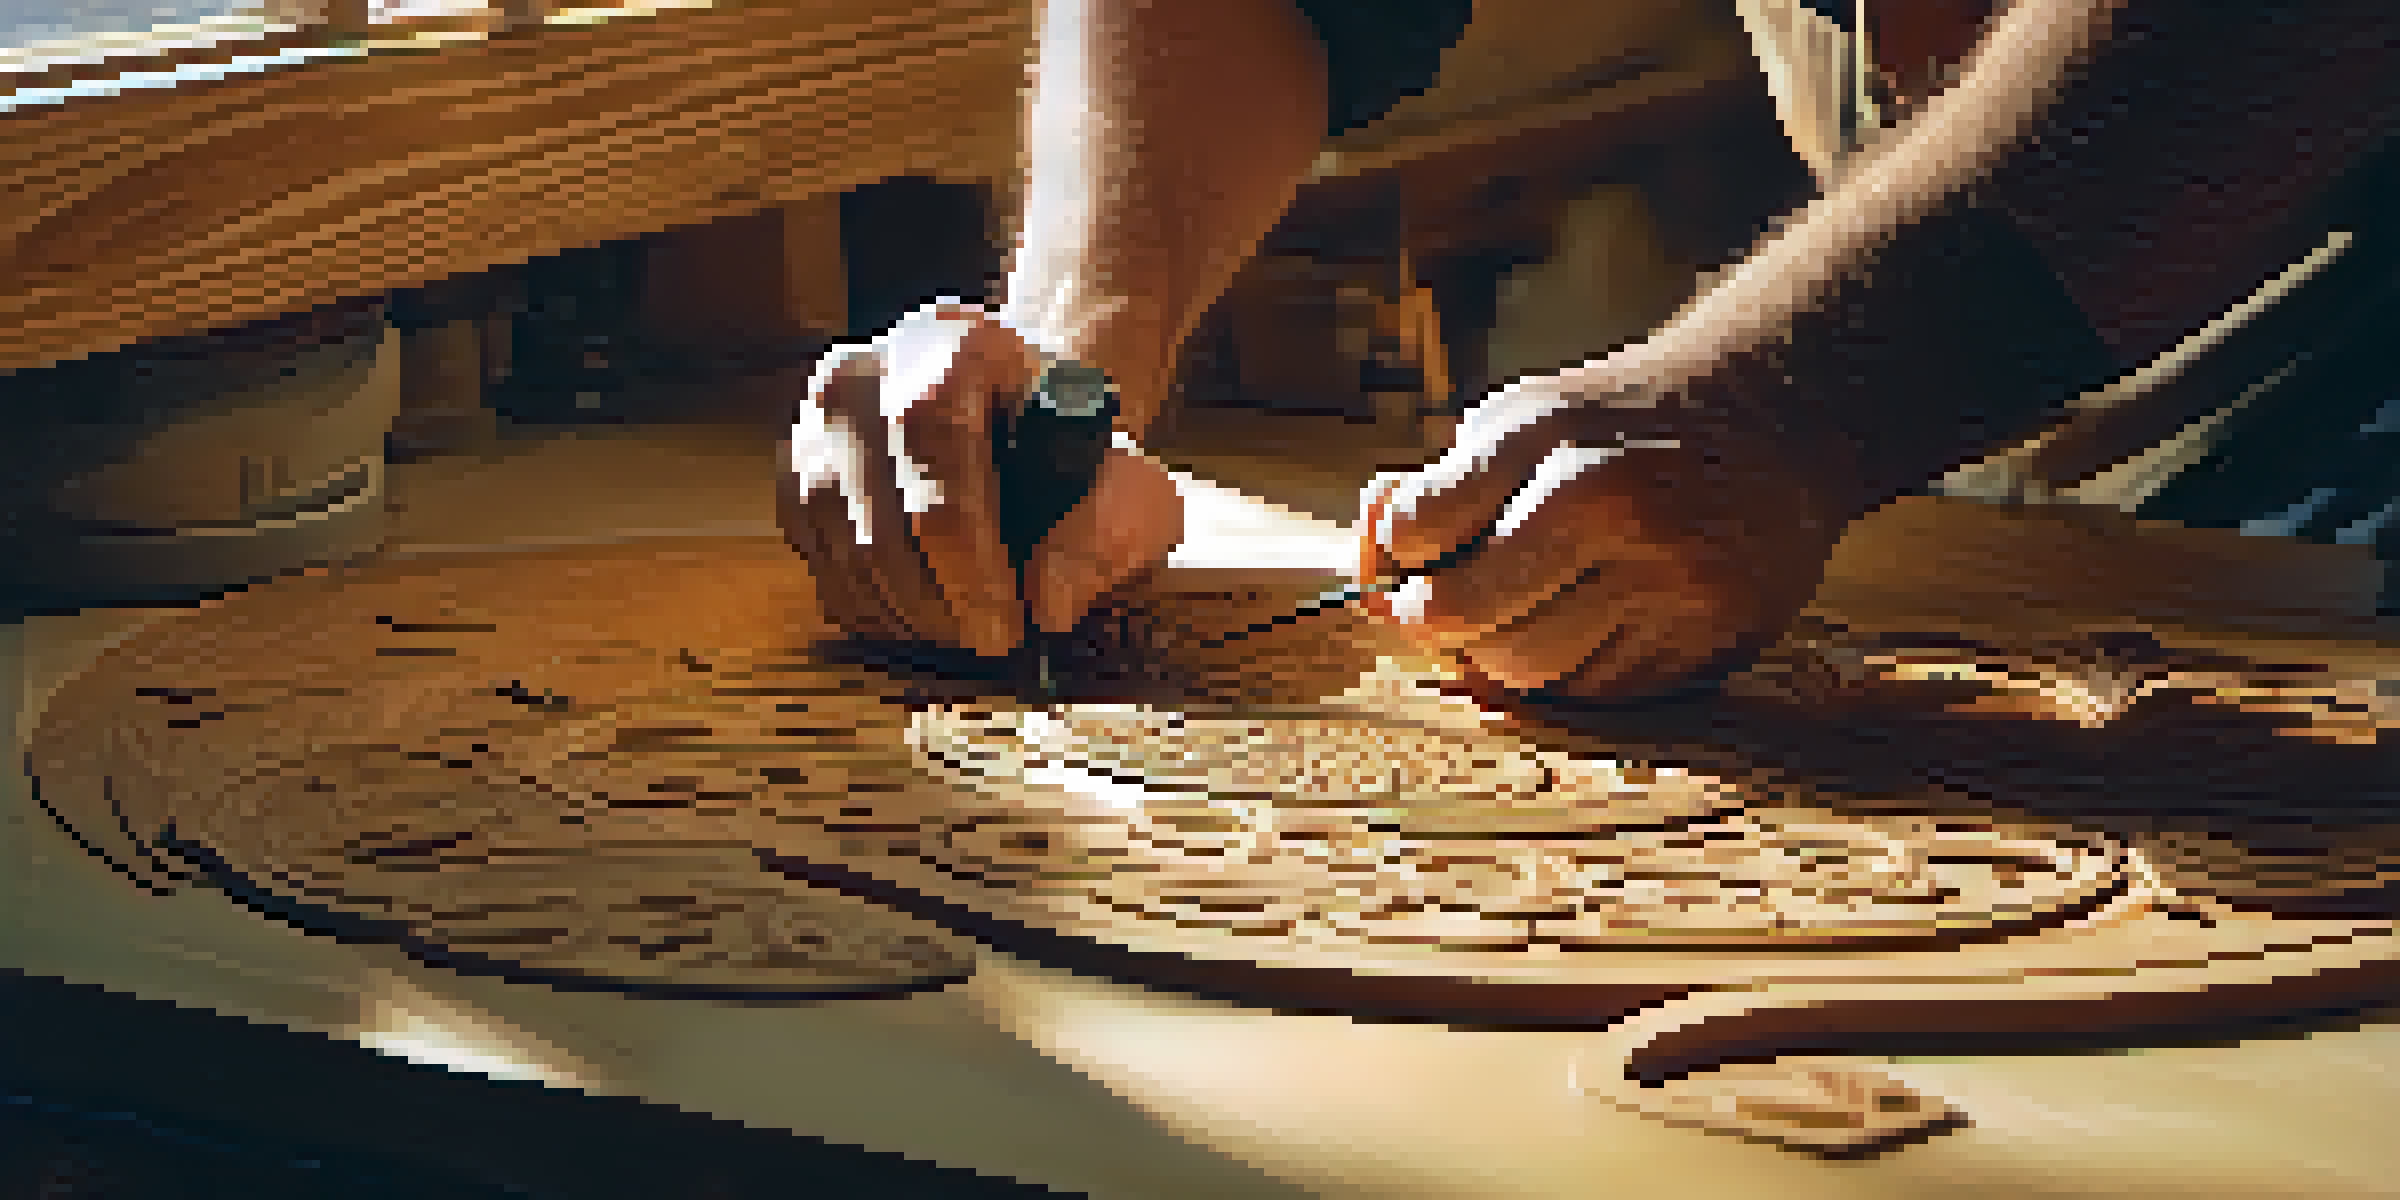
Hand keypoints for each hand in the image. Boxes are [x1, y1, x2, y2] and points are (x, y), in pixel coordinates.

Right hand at [779, 302, 1184, 657]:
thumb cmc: (1072, 449)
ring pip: (842, 542)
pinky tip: (924, 618)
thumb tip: (1051, 603)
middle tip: (991, 643)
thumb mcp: (1127, 481)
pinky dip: (872, 607)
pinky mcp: (795, 476)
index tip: (1007, 621)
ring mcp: (817, 424)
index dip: (966, 545)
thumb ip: (1110, 535)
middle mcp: (867, 371)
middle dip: (939, 597)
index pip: (935, 435)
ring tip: (965, 631)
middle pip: (878, 503)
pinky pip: (820, 561)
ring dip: (907, 611)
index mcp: (956, 341)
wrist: (1014, 412)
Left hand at [1356, 355, 1865, 703]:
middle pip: (1464, 617)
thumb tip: (1372, 555)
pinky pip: (1598, 694)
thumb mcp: (1531, 413)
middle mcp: (1611, 507)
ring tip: (1516, 614)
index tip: (1415, 548)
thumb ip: (1449, 482)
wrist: (1779, 416)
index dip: (1398, 549)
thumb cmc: (1626, 423)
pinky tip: (1582, 626)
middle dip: (1433, 619)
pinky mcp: (1710, 637)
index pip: (1418, 529)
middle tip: (1443, 606)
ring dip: (1499, 655)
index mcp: (1553, 439)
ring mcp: (1667, 580)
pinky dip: (1570, 672)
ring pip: (1527, 671)